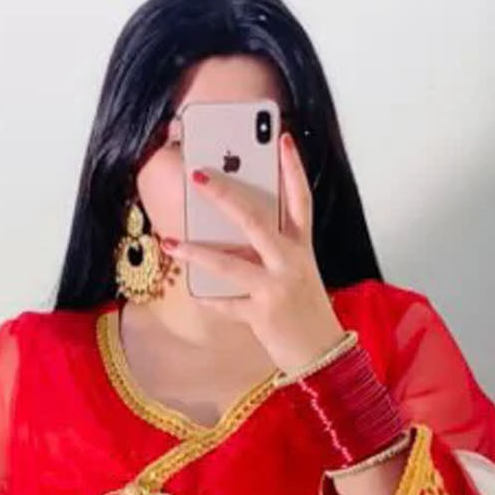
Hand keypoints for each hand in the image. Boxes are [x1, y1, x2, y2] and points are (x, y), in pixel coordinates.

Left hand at [161, 130, 346, 374]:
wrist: (323, 357)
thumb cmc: (306, 312)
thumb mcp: (298, 275)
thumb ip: (272, 253)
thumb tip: (231, 236)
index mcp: (302, 249)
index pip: (301, 199)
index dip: (293, 168)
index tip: (282, 138)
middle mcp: (291, 263)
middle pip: (255, 220)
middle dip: (224, 195)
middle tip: (198, 174)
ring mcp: (276, 288)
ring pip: (230, 264)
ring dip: (197, 252)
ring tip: (171, 241)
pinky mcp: (262, 315)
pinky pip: (226, 304)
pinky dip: (210, 300)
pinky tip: (195, 292)